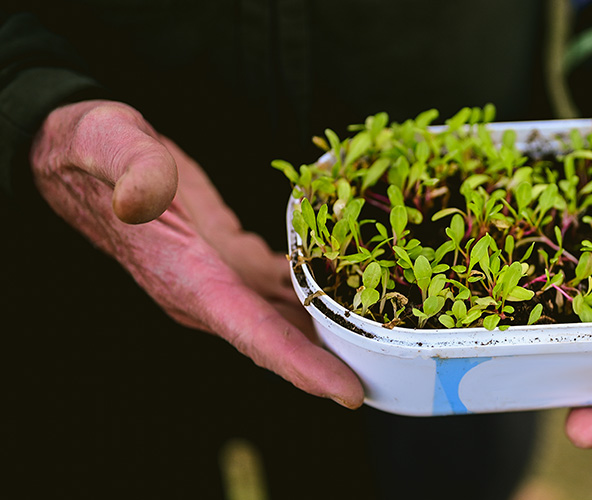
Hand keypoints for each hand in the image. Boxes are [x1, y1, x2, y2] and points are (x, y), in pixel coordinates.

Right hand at [30, 100, 363, 407]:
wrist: (82, 156)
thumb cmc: (94, 148)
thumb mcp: (108, 143)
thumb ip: (131, 168)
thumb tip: (143, 196)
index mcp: (185, 276)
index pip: (250, 333)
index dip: (300, 367)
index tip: (347, 392)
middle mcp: (205, 291)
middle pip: (278, 341)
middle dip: (332, 364)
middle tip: (393, 373)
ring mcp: (219, 280)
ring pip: (284, 321)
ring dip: (330, 336)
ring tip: (389, 343)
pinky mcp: (230, 260)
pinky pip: (281, 290)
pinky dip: (318, 296)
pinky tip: (354, 293)